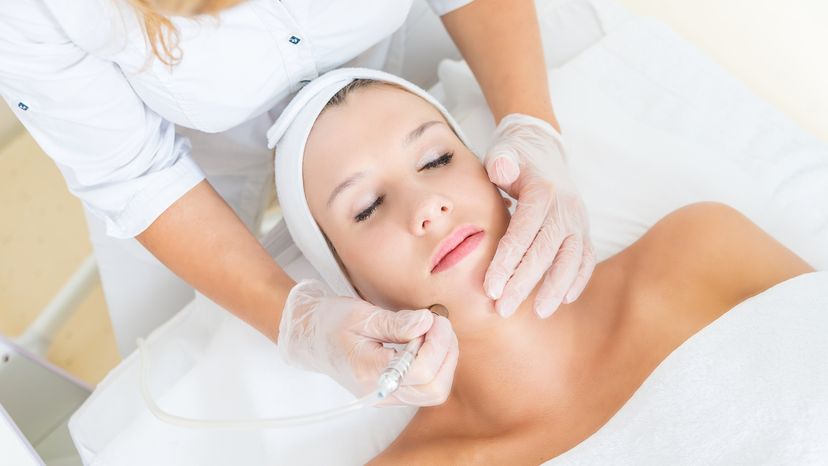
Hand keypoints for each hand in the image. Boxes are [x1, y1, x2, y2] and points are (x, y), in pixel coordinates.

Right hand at [278, 279, 458, 405]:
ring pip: (435, 390)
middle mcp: (380, 392)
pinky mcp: (394, 392)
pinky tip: (426, 341)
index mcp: (369, 373)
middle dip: (446, 352)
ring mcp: (388, 396)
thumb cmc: (331, 323)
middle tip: (438, 323)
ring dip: (444, 358)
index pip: (421, 371)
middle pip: (435, 388)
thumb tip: (427, 322)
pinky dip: (437, 363)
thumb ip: (396, 323)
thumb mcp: (361, 315)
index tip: (433, 318)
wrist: (311, 338)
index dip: (437, 343)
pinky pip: (427, 387)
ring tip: (433, 331)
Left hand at [483, 114, 595, 317]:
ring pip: (571, 259)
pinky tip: (564, 300)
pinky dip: (578, 279)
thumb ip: (500, 161)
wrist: (541, 147)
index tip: (490, 289)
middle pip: (545, 252)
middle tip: (502, 309)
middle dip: (524, 284)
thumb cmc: (514, 156)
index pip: (523, 233)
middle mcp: (566, 208)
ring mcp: (578, 220)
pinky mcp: (583, 229)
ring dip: (555, 288)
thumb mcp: (503, 152)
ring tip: (537, 312)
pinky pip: (586, 258)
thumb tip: (502, 169)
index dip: (506, 262)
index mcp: (543, 191)